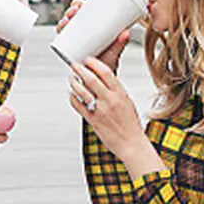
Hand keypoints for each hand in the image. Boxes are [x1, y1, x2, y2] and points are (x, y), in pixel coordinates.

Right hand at [56, 0, 130, 71]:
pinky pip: (63, 34)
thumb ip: (120, 44)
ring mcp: (77, 36)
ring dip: (68, 14)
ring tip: (71, 16)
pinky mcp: (70, 45)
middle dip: (77, 4)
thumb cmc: (107, 64)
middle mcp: (86, 28)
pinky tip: (62, 25)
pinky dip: (61, 27)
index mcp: (98, 25)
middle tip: (78, 6)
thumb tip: (126, 33)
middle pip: (80, 11)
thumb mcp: (114, 53)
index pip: (93, 6)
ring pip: (70, 20)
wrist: (98, 81)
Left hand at [68, 57, 163, 178]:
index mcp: (120, 94)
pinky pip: (78, 105)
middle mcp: (110, 100)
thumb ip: (115, 90)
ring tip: (72, 79)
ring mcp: (100, 110)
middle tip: (74, 64)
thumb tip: (102, 78)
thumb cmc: (130, 124)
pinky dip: (73, 97)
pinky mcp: (92, 120)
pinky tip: (73, 94)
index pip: (106, 72)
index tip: (88, 60)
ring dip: (74, 82)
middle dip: (79, 69)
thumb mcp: (127, 101)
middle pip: (91, 79)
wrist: (131, 143)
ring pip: (82, 91)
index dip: (94, 63)